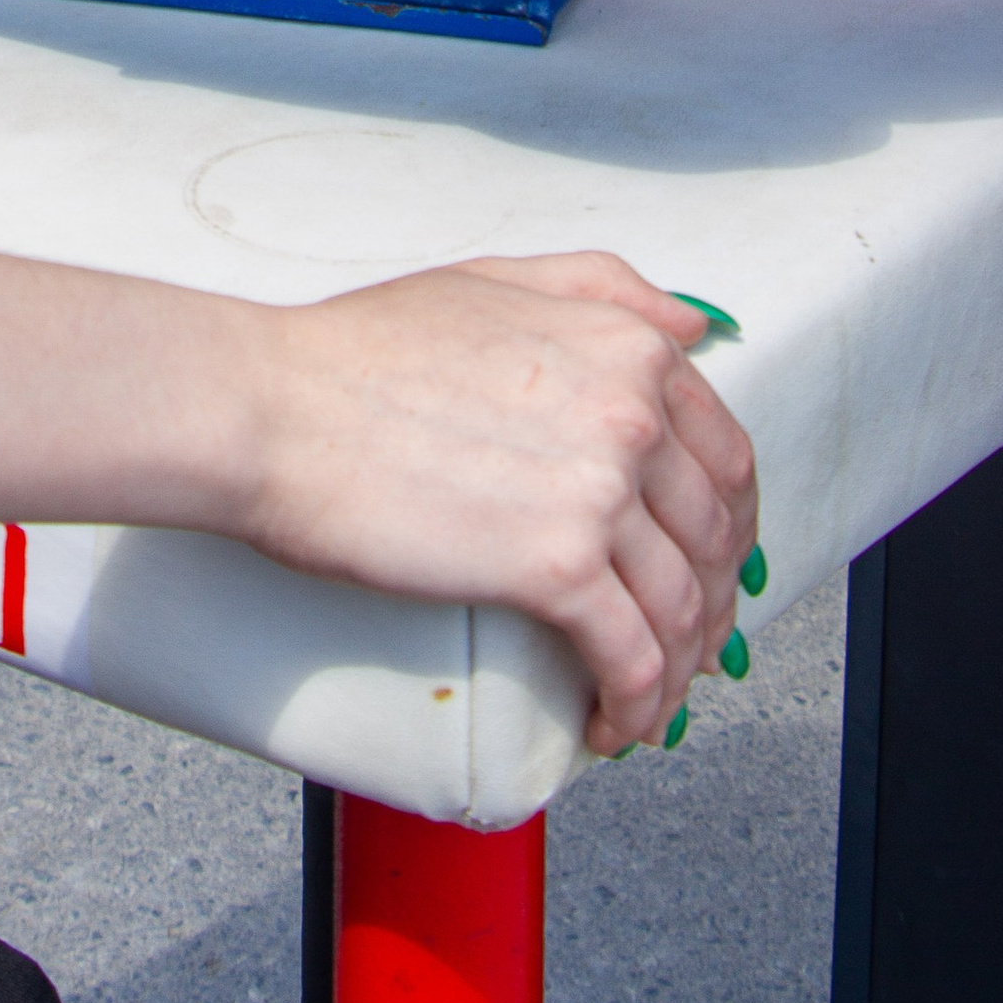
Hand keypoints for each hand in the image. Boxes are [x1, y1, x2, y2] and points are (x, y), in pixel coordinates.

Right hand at [245, 256, 756, 753]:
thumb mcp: (492, 280)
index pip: (724, 452)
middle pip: (715, 536)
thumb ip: (601, 289)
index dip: (726, 521)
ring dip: (680, 668)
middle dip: (713, 602)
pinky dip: (640, 704)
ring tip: (648, 697)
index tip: (707, 560)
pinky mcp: (556, 570)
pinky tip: (614, 722)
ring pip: (684, 607)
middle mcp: (631, 414)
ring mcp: (600, 493)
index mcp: (625, 347)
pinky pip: (634, 658)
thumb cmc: (358, 352)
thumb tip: (694, 327)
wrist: (276, 408)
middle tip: (686, 643)